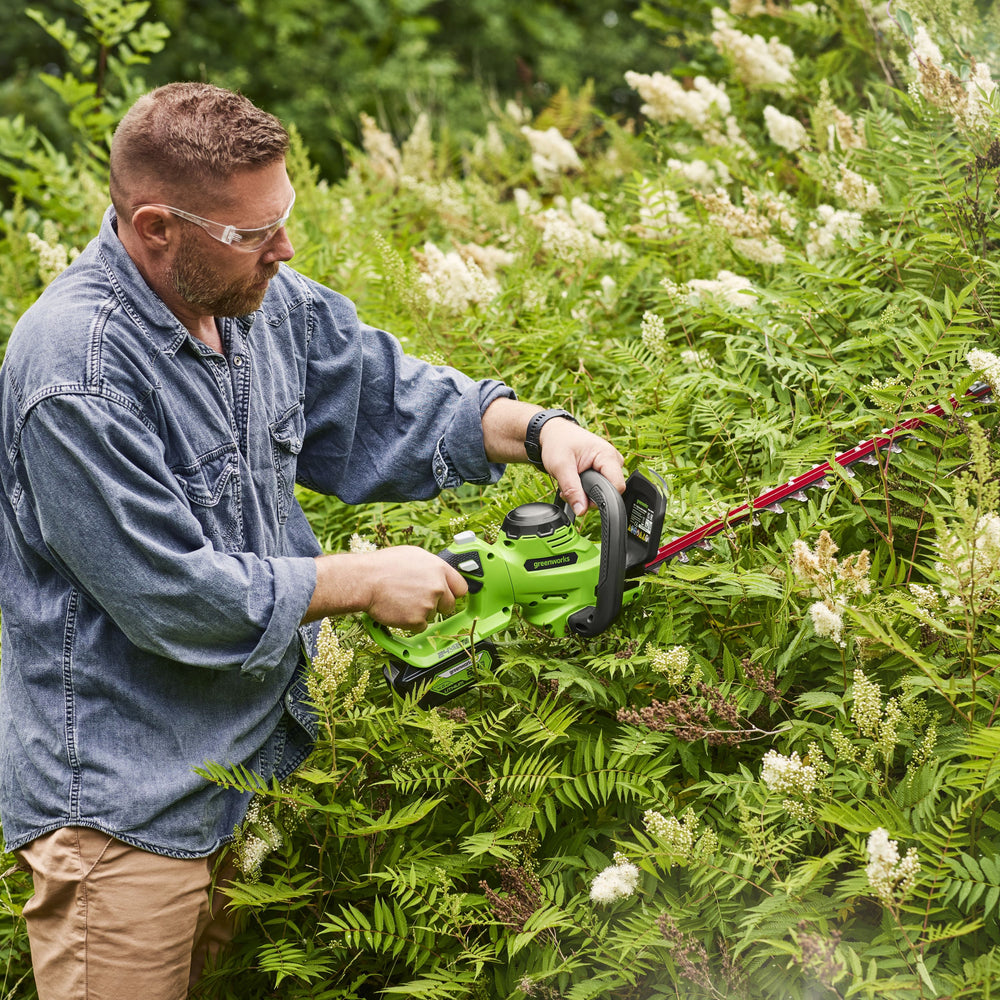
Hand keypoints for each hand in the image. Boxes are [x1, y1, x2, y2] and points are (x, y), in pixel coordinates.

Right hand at [305, 546, 467, 628]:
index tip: (448, 596)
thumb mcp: (413, 556)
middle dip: (438, 605)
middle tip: (419, 601)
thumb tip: (439, 574)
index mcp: (439, 568)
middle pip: (450, 605)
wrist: (364, 580)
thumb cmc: (383, 566)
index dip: (453, 592)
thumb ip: (431, 567)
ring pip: (432, 616)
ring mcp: (428, 604)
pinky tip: (398, 610)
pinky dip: (410, 623)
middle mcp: (438, 586)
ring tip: (402, 600)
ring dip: (420, 613)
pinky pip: (420, 627)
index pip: (461, 587)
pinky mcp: (417, 620)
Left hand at [538, 418, 625, 515]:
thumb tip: (581, 510)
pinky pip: (600, 485)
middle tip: (570, 490)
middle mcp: (613, 459)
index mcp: (607, 455)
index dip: (601, 499)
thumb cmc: (558, 442)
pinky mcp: (604, 468)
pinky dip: (587, 489)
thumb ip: (572, 490)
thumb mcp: (560, 467)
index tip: (582, 500)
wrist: (554, 433)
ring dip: (586, 493)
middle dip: (589, 497)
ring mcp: (610, 464)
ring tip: (571, 484)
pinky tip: (576, 483)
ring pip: (605, 490)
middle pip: (611, 491)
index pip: (617, 487)